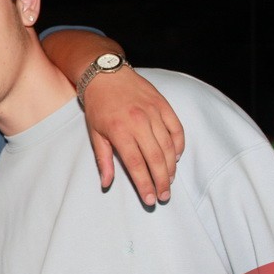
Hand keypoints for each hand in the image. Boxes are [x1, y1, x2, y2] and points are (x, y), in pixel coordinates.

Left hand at [82, 67, 184, 205]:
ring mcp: (153, 112)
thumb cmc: (97, 105)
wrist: (105, 73)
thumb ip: (103, 159)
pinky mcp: (163, 105)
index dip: (144, 185)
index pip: (136, 165)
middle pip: (155, 159)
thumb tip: (106, 183)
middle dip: (161, 181)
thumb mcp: (94, 133)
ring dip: (170, 167)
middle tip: (164, 196)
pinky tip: (175, 157)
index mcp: (119, 131)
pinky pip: (176, 129)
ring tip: (169, 182)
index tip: (150, 200)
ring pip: (168, 146)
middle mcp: (139, 122)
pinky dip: (178, 145)